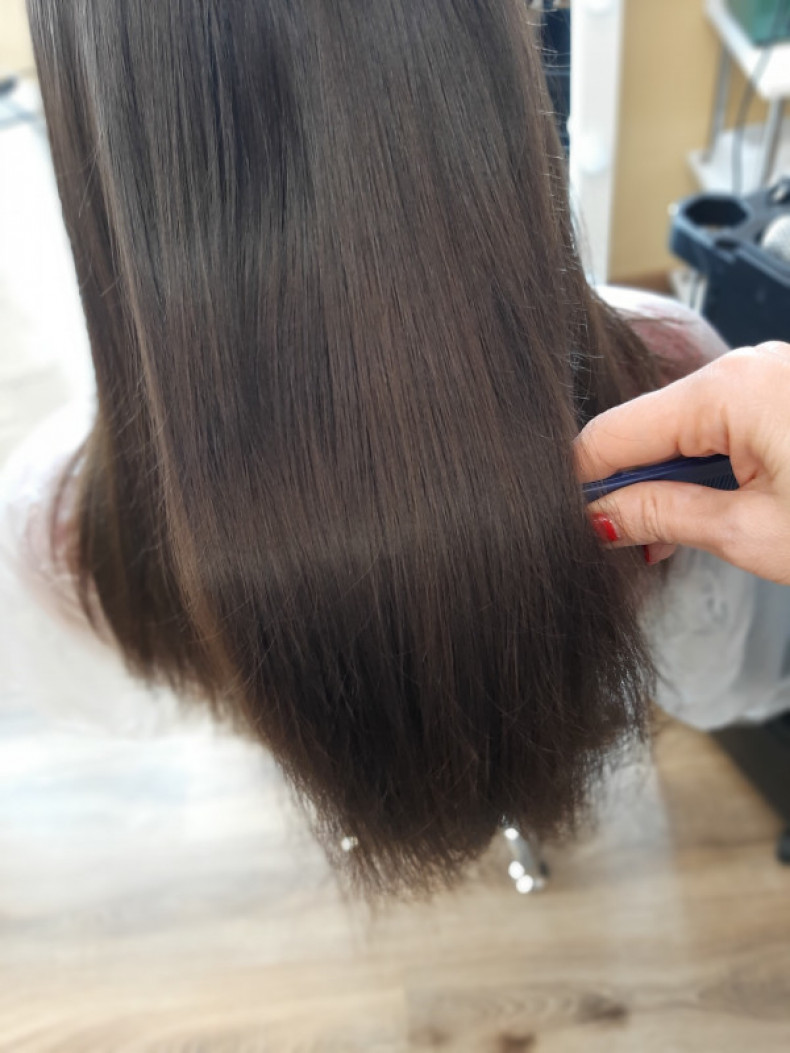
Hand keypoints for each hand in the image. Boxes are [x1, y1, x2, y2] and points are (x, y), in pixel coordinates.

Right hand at [574, 342, 789, 584]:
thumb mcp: (752, 532)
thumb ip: (663, 515)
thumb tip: (600, 516)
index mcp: (731, 388)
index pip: (616, 431)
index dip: (583, 482)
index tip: (569, 523)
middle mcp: (747, 366)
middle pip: (646, 427)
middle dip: (630, 485)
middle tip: (624, 545)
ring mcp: (769, 375)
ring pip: (682, 428)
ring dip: (669, 480)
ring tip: (670, 537)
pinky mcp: (783, 393)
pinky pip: (720, 424)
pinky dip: (705, 465)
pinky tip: (710, 507)